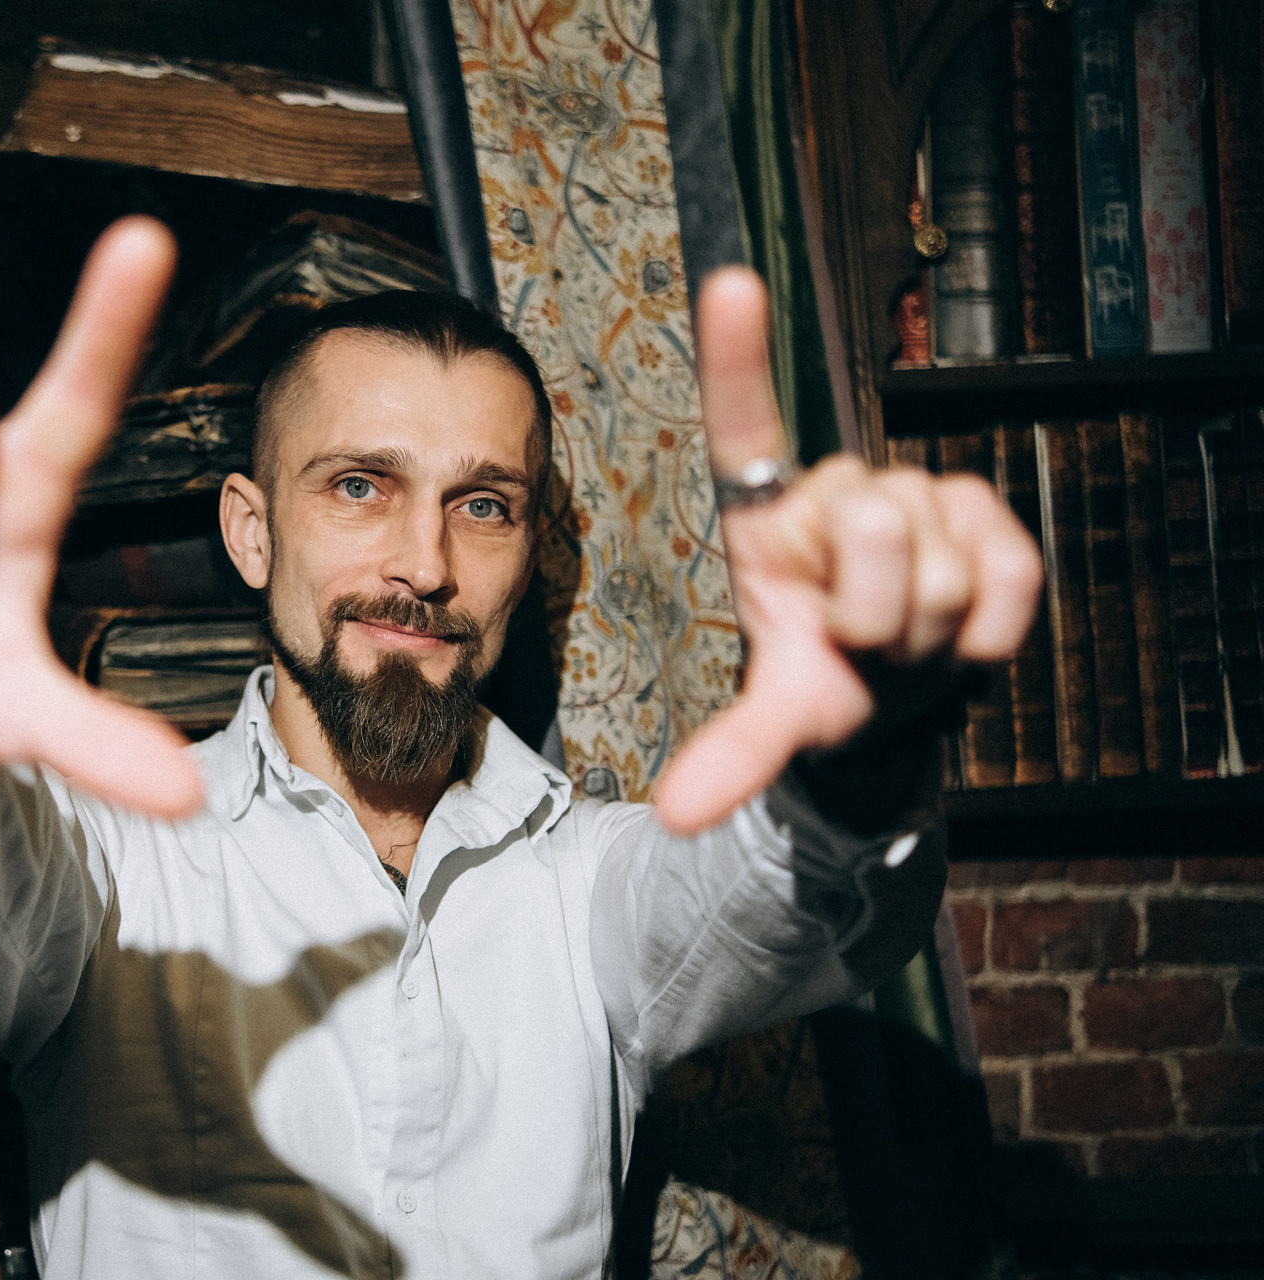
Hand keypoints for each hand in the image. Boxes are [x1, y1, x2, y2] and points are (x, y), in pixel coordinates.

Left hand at [651, 268, 1042, 835]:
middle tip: (861, 638)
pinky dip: (988, 623)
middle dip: (870, 611)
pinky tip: (963, 632)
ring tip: (901, 637)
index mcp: (768, 521)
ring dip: (924, 625)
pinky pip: (1004, 565)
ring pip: (934, 555)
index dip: (740, 354)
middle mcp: (841, 491)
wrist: (902, 704)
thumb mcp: (778, 716)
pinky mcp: (988, 518)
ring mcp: (917, 498)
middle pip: (871, 524)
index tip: (727, 280)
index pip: (747, 426)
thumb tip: (672, 818)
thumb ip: (732, 756)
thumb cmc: (828, 685)